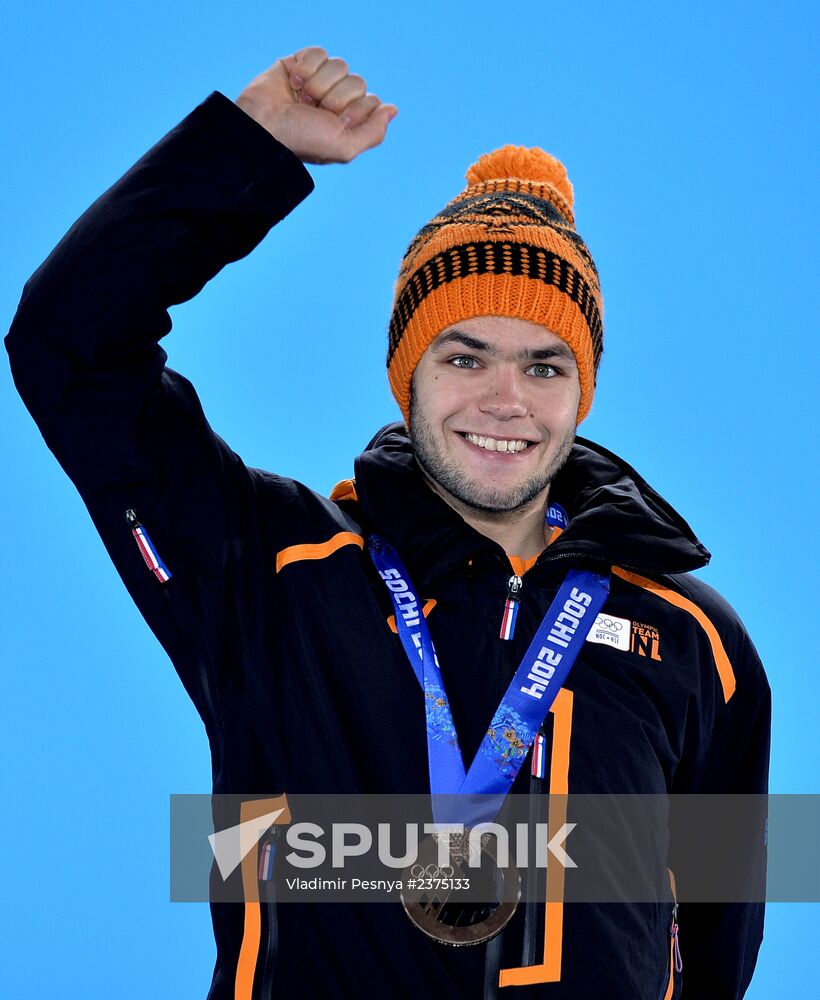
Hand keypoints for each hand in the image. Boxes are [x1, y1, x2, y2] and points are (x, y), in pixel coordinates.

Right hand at [235, 47, 397, 164]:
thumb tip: (392, 109)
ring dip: (319, 85)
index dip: (356, 111)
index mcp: (350, 121)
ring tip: (302, 99)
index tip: (337, 124)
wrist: (264, 126)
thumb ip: (374, 133)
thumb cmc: (303, 141)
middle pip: (358, 82)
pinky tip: (293, 83)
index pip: (372, 101)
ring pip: (340, 65)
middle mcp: (337, 100)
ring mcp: (320, 81)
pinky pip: (319, 52)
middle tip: (316, 112)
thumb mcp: (344, 148)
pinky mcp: (302, 63)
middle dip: (337, 98)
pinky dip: (306, 67)